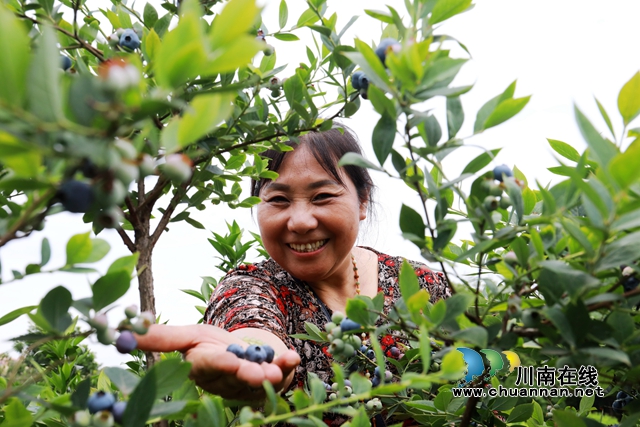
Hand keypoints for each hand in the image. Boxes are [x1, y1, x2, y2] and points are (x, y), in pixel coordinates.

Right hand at [135, 324, 300, 399]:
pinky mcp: (264, 387)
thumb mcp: (186, 336)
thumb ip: (160, 338)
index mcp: (201, 367)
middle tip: (263, 372)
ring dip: (273, 373)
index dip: (220, 365)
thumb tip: (120, 331)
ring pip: (259, 382)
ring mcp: (245, 386)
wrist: (236, 352)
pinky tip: (293, 357)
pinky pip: (277, 378)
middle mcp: (223, 381)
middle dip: (250, 375)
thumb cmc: (207, 343)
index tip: (231, 360)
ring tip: (283, 365)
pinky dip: (286, 367)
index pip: (209, 367)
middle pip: (237, 379)